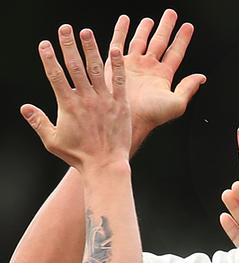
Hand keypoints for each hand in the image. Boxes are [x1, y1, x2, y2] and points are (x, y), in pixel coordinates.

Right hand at [21, 25, 130, 171]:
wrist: (105, 165)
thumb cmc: (79, 156)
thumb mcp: (52, 141)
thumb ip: (38, 122)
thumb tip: (24, 107)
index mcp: (68, 105)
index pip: (55, 76)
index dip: (48, 58)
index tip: (44, 44)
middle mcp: (86, 99)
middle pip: (75, 66)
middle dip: (68, 45)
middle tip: (64, 28)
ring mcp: (105, 101)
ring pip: (96, 69)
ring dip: (91, 49)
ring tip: (86, 32)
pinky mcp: (121, 105)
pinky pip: (119, 81)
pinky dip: (117, 66)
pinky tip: (115, 50)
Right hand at [106, 10, 205, 150]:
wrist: (128, 118)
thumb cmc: (152, 115)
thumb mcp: (177, 103)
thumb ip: (188, 88)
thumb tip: (202, 77)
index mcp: (163, 76)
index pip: (175, 52)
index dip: (182, 39)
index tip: (188, 27)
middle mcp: (148, 68)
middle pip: (159, 41)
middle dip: (166, 27)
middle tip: (171, 13)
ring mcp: (132, 65)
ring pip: (140, 40)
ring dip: (145, 28)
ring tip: (149, 18)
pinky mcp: (116, 64)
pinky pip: (118, 42)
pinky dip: (121, 30)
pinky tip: (125, 20)